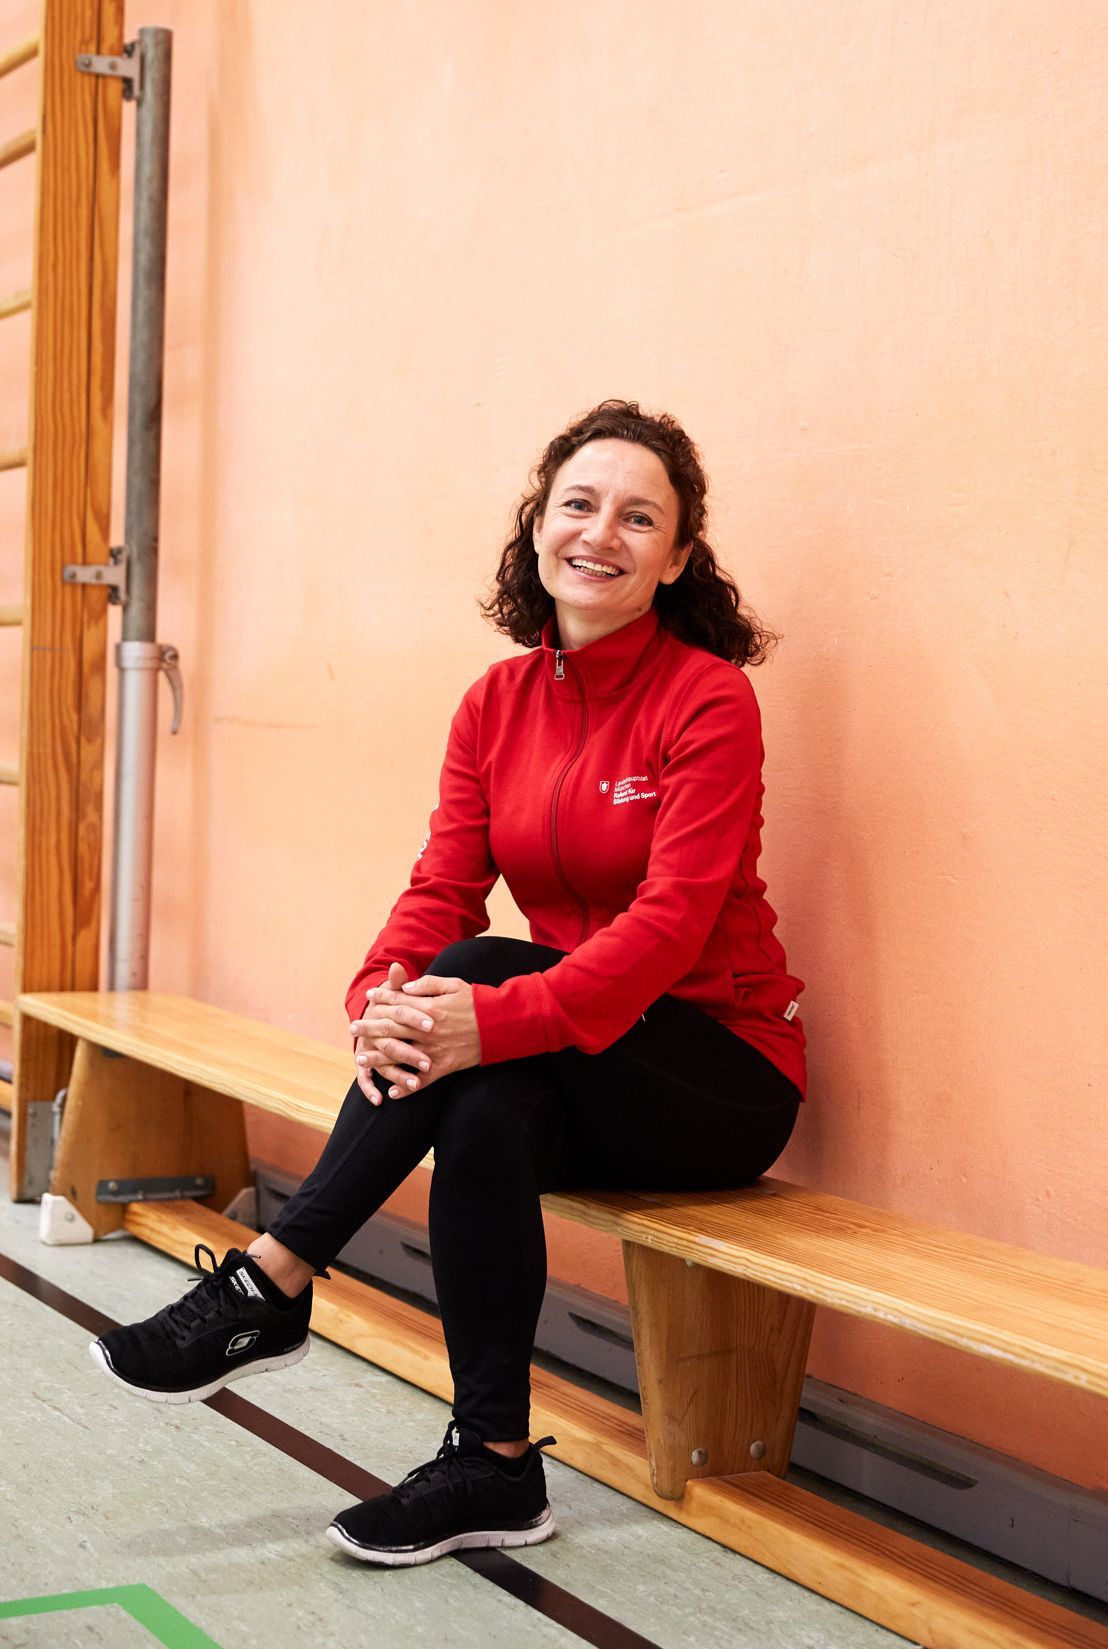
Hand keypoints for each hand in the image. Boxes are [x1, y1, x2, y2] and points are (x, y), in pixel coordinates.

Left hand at [350, 964, 481, 1104]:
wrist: (500, 1025)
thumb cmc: (476, 1002)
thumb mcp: (453, 985)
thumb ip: (427, 985)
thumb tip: (405, 988)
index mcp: (429, 1008)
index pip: (398, 1002)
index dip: (381, 998)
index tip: (368, 997)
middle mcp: (427, 1030)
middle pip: (391, 1029)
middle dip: (370, 1028)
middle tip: (353, 1028)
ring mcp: (434, 1050)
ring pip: (401, 1056)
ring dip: (379, 1059)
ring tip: (361, 1059)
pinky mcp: (443, 1067)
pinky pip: (422, 1080)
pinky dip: (406, 1088)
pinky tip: (392, 1093)